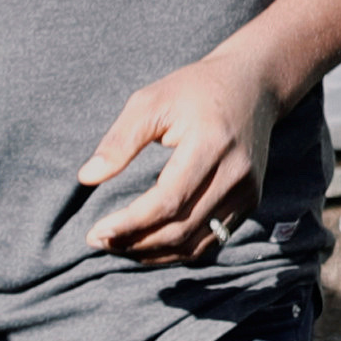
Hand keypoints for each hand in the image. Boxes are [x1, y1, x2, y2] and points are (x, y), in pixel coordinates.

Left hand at [80, 51, 275, 263]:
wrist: (253, 87)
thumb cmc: (195, 90)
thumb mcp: (151, 102)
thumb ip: (119, 141)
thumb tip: (87, 178)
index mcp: (211, 144)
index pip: (168, 200)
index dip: (131, 223)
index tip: (96, 232)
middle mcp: (235, 174)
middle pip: (182, 228)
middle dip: (136, 242)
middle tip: (99, 241)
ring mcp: (247, 192)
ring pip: (197, 244)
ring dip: (154, 253)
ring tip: (119, 246)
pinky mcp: (250, 202)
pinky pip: (211, 240)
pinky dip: (177, 250)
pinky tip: (149, 244)